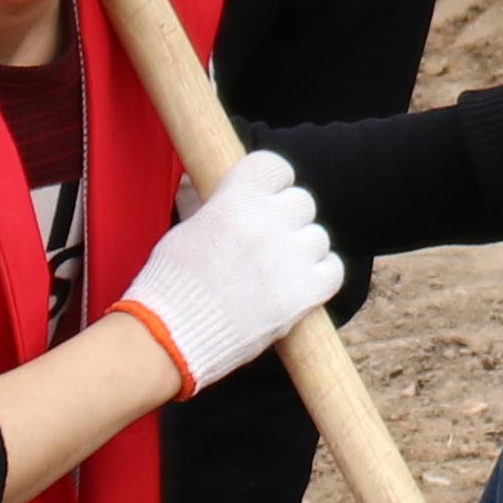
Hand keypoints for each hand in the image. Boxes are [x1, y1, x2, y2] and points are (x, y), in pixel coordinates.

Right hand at [115, 151, 338, 395]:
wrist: (170, 336)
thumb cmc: (171, 284)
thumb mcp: (190, 226)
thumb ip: (226, 207)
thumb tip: (247, 196)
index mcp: (235, 199)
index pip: (276, 166)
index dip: (274, 182)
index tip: (269, 195)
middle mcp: (266, 222)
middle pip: (302, 202)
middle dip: (287, 219)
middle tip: (268, 241)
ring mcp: (288, 258)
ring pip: (318, 237)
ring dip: (302, 250)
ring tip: (277, 270)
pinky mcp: (302, 294)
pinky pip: (332, 269)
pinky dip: (320, 275)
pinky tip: (299, 283)